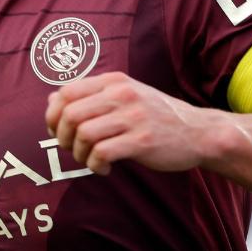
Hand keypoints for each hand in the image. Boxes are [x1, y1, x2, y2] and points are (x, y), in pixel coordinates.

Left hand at [44, 71, 218, 174]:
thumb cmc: (157, 116)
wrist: (199, 132)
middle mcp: (122, 94)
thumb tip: (51, 98)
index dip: (53, 115)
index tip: (57, 131)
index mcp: (114, 81)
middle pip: (70, 114)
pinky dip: (95, 165)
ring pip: (84, 134)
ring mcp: (133, 117)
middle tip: (72, 149)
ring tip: (90, 159)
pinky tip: (104, 169)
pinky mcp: (142, 140)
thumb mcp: (124, 96)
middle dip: (62, 137)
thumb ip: (90, 96)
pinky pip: (102, 153)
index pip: (66, 92)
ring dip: (78, 153)